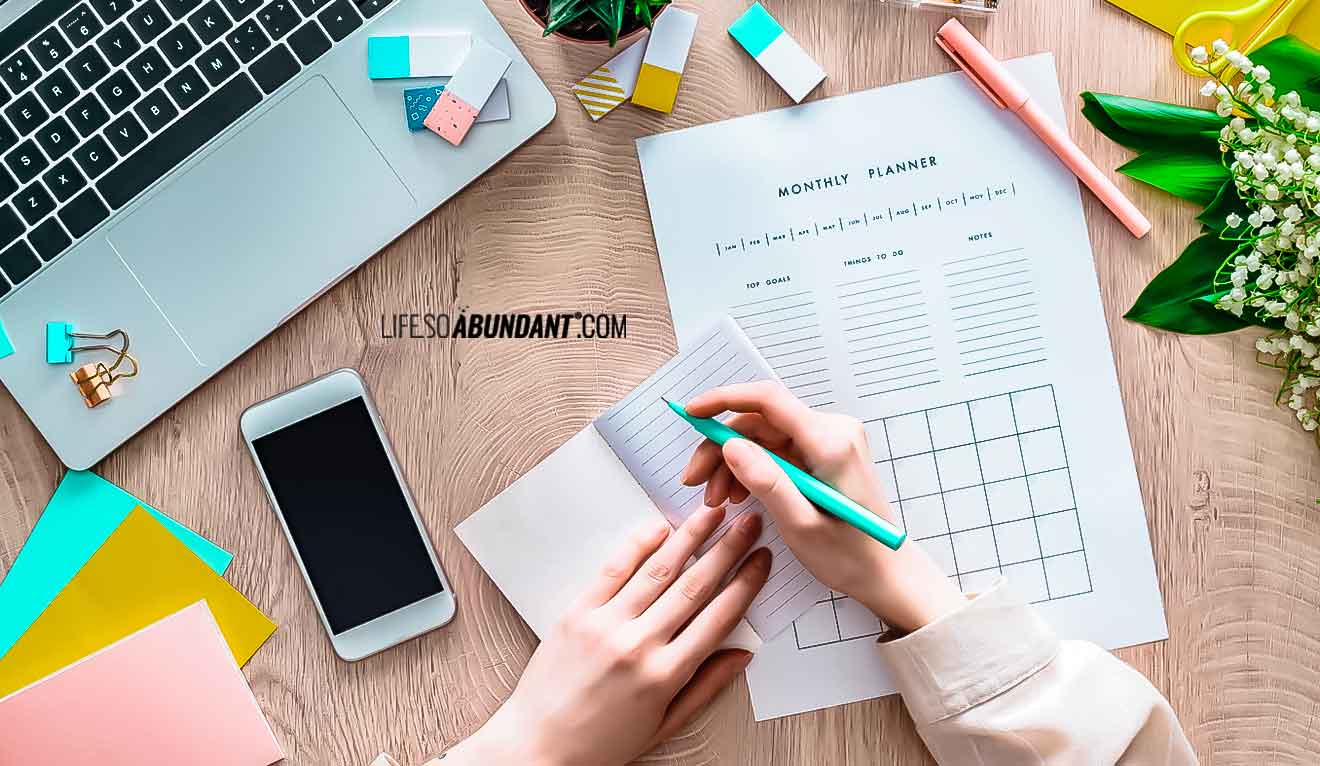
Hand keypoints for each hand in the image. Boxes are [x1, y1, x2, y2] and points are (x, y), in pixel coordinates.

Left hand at [449, 506, 770, 765]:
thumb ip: (705, 687)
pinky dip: (638, 545)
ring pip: (658, 570)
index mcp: (666, 676)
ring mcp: (606, 626)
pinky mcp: (577, 614)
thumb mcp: (663, 725)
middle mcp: (639, 645)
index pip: (718, 618)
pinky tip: (659, 527)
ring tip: (712, 512)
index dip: (746, 584)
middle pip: (694, 586)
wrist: (537, 747)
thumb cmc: (600, 743)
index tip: (762, 560)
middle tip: (749, 522)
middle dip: (727, 549)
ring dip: (690, 537)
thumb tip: (743, 654)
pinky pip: (613, 571)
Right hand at [679, 381, 964, 632]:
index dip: (724, 400)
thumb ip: (766, 482)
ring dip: (733, 463)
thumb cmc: (850, 556)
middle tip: (695, 484)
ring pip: (763, 437)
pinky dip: (753, 469)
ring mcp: (829, 440)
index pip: (768, 400)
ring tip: (717, 499)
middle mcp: (833, 431)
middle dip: (722, 449)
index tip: (691, 412)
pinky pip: (777, 450)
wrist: (886, 572)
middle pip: (759, 422)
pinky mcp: (824, 453)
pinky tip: (740, 495)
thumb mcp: (801, 525)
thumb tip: (730, 445)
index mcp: (831, 443)